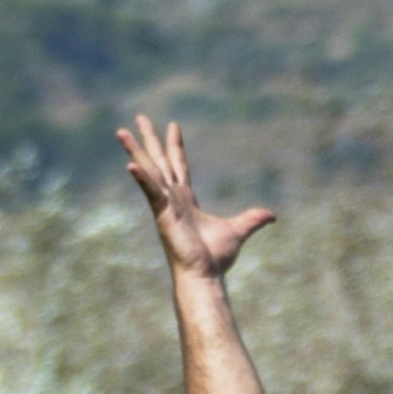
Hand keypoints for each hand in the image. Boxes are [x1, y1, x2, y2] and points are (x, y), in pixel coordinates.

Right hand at [118, 113, 274, 278]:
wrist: (205, 275)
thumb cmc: (215, 258)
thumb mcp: (238, 230)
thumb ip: (252, 219)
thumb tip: (271, 216)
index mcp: (186, 200)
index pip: (179, 165)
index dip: (175, 146)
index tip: (173, 125)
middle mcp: (172, 198)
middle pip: (159, 161)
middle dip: (150, 139)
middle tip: (140, 118)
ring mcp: (165, 205)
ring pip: (149, 171)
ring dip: (135, 151)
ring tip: (121, 130)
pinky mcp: (163, 214)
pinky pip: (151, 192)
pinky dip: (142, 179)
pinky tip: (131, 164)